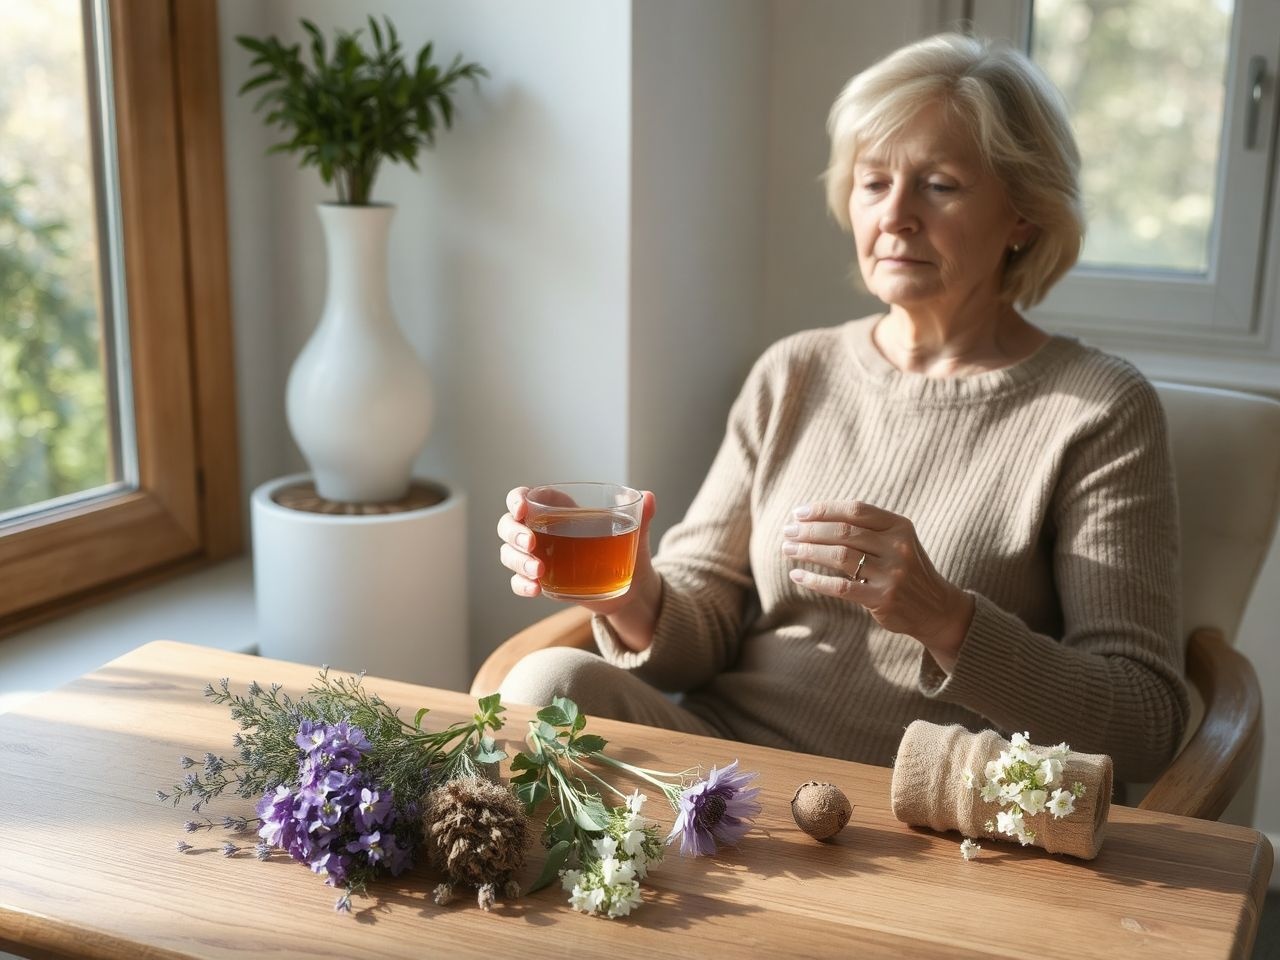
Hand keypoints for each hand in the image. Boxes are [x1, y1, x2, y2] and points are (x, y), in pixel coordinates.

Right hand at [496, 486, 661, 620]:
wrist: (630, 587)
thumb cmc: (627, 549)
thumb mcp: (635, 531)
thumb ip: (641, 514)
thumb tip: (650, 496)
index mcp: (557, 508)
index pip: (524, 497)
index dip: (516, 500)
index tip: (522, 510)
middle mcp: (541, 530)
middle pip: (508, 525)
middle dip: (514, 533)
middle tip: (531, 543)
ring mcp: (537, 556)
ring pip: (509, 554)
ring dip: (518, 561)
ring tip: (540, 571)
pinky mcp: (540, 580)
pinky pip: (518, 581)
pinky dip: (521, 585)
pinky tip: (536, 589)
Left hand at [781, 500, 974, 670]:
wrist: (935, 608)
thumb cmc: (905, 569)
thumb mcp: (896, 542)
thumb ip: (866, 528)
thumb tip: (813, 517)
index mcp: (900, 527)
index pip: (856, 509)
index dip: (824, 509)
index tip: (798, 512)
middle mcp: (897, 547)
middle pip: (843, 531)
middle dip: (809, 530)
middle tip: (787, 531)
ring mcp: (891, 574)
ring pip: (839, 556)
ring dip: (807, 551)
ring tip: (787, 549)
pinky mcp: (882, 599)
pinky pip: (840, 587)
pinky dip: (814, 580)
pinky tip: (797, 575)